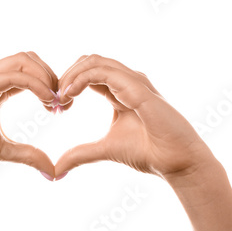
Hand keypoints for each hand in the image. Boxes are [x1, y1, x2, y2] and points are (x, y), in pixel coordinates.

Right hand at [0, 52, 57, 177]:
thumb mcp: (3, 149)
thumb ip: (28, 154)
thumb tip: (52, 170)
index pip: (29, 71)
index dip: (50, 84)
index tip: (61, 108)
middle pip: (28, 58)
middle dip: (51, 75)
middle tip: (61, 102)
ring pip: (22, 60)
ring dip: (45, 77)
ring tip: (55, 101)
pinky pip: (12, 76)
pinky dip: (35, 84)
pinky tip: (47, 102)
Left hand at [55, 54, 215, 178]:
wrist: (177, 163)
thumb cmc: (148, 153)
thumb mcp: (104, 149)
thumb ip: (80, 154)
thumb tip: (56, 169)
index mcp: (119, 91)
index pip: (88, 73)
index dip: (68, 84)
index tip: (56, 106)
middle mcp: (127, 82)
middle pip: (89, 61)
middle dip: (66, 76)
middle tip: (54, 99)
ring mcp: (134, 82)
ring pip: (95, 61)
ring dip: (71, 75)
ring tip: (60, 97)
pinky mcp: (138, 89)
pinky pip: (104, 73)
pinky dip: (82, 79)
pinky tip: (70, 96)